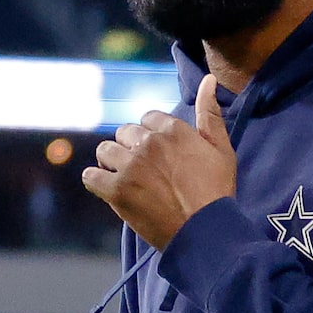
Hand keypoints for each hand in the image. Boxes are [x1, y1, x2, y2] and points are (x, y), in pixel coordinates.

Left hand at [81, 80, 235, 248]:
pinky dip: (96, 181)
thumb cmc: (217, 192)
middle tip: (144, 171)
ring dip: (112, 163)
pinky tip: (108, 189)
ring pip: (105, 151)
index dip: (152, 137)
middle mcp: (149, 143)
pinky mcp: (117, 190)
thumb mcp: (222, 149)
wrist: (206, 232)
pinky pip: (91, 176)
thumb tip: (208, 79)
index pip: (147, 119)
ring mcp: (131, 166)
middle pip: (124, 133)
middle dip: (131, 149)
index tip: (160, 155)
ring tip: (126, 179)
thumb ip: (210, 113)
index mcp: (173, 130)